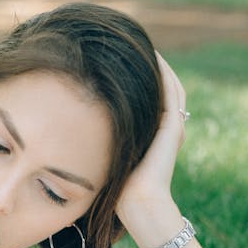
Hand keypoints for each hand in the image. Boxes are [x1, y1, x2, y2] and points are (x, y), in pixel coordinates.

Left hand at [116, 52, 187, 224]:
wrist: (139, 205)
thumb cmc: (118, 191)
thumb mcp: (109, 159)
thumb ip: (103, 143)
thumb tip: (74, 131)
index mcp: (156, 135)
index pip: (153, 97)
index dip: (141, 78)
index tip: (123, 59)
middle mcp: (169, 129)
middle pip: (165, 86)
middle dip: (151, 65)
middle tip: (134, 44)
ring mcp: (173, 127)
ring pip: (170, 84)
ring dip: (158, 63)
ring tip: (142, 43)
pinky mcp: (172, 127)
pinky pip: (170, 91)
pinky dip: (162, 72)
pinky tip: (150, 56)